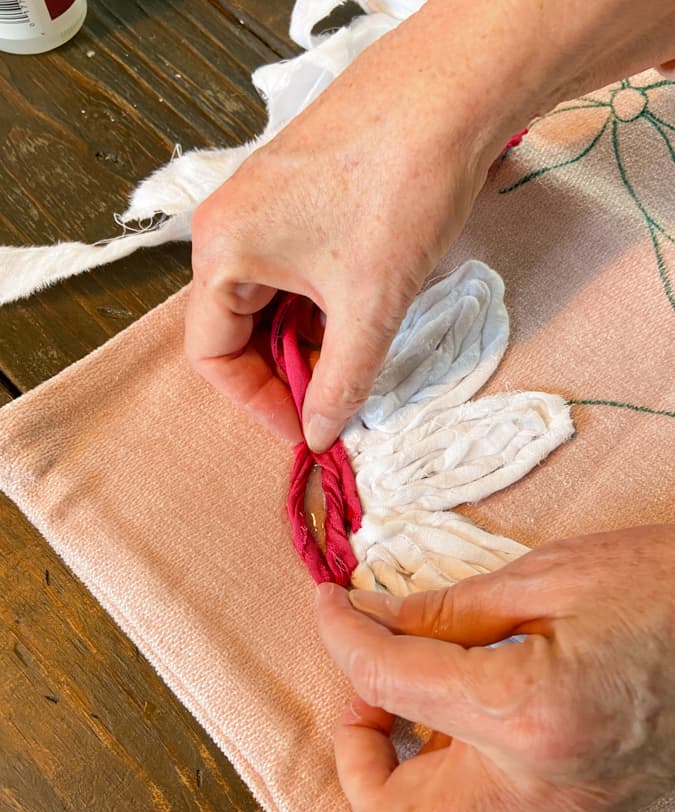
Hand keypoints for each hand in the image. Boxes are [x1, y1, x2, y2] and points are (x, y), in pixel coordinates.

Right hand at [186, 0, 674, 451]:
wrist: (451, 92)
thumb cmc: (399, 188)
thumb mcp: (370, 305)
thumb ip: (341, 381)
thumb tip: (321, 434)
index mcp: (221, 251)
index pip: (211, 355)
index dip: (258, 403)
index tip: (305, 429)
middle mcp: (227, 227)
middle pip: (236, 329)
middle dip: (285, 371)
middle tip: (335, 400)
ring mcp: (261, 205)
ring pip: (268, 301)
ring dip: (306, 338)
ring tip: (355, 357)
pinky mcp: (296, 195)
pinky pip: (291, 269)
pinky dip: (318, 303)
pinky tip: (358, 314)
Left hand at [316, 525, 674, 811]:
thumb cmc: (662, 586)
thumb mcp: (545, 577)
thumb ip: (443, 609)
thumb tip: (370, 618)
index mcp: (528, 713)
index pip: (387, 683)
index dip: (340, 636)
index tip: (330, 605)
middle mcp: (543, 788)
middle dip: (354, 746)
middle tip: (366, 680)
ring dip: (404, 794)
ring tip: (412, 721)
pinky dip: (458, 806)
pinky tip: (467, 741)